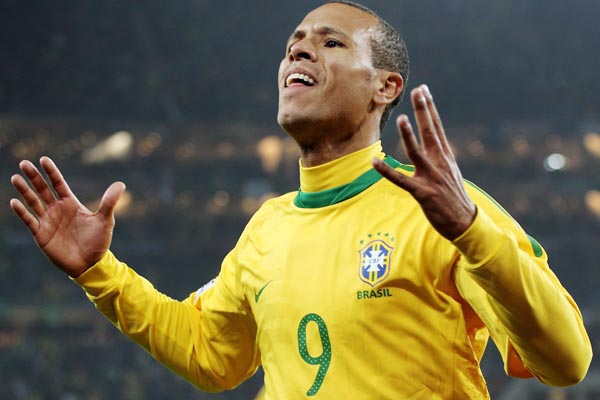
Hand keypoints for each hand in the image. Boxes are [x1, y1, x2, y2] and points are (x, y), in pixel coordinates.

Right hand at [10, 157, 125, 276]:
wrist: (90, 264)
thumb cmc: (98, 242)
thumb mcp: (105, 220)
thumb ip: (109, 202)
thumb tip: (121, 184)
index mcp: (71, 203)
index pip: (58, 184)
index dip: (51, 172)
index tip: (43, 159)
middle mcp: (57, 209)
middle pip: (43, 189)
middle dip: (34, 177)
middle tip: (24, 163)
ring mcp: (48, 221)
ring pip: (33, 202)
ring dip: (24, 190)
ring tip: (15, 178)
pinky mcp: (41, 234)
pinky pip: (29, 220)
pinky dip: (21, 212)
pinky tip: (14, 202)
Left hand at [373, 84, 475, 240]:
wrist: (464, 221)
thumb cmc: (454, 196)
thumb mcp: (450, 171)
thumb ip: (440, 156)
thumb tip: (434, 141)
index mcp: (445, 156)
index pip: (436, 127)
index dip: (429, 108)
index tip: (423, 90)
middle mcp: (439, 163)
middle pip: (429, 132)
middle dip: (423, 111)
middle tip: (417, 91)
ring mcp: (431, 177)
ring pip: (416, 152)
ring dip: (408, 135)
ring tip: (401, 118)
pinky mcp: (422, 192)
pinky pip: (400, 180)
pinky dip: (387, 171)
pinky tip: (375, 162)